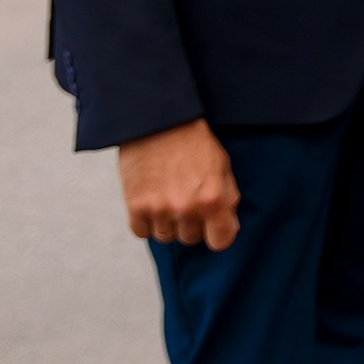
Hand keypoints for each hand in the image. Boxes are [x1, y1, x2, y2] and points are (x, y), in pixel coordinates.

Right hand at [118, 119, 239, 249]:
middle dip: (192, 224)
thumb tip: (229, 228)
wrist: (159, 121)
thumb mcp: (222, 167)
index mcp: (213, 199)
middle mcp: (186, 208)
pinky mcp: (135, 206)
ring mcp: (159, 209)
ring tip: (168, 199)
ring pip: (166, 237)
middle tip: (187, 201)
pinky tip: (152, 203)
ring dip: (168, 224)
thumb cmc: (195, 143)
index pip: (221, 241)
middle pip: (191, 239)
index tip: (214, 225)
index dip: (218, 233)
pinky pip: (142, 232)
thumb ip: (227, 199)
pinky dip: (146, 222)